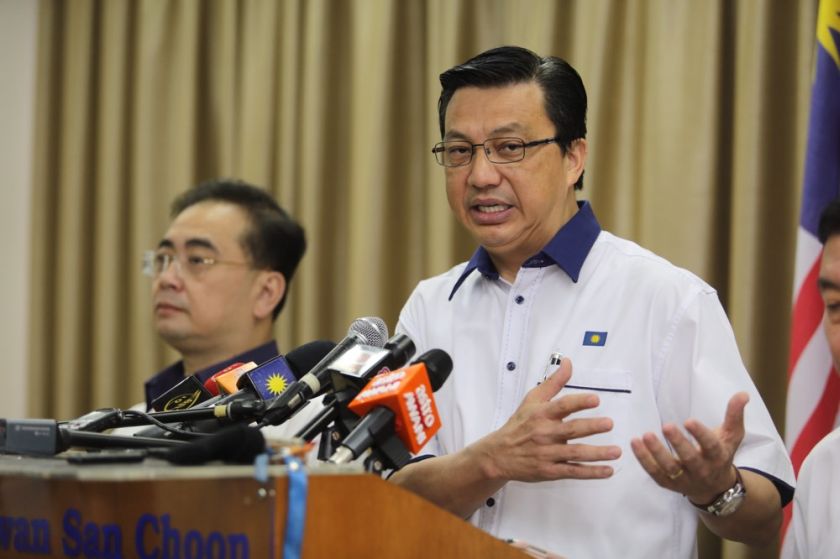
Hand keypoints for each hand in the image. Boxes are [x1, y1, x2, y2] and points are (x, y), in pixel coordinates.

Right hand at [480, 357, 620, 482]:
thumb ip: (553, 382)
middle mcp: (544, 434)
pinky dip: (591, 472)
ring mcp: (547, 454)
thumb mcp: (532, 400)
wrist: (499, 454)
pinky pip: (573, 472)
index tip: (595, 399)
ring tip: (616, 451)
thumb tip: (568, 362)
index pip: (562, 406)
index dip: (579, 402)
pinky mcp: (550, 471)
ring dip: (597, 453)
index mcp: (541, 414)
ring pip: (575, 453)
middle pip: (571, 430)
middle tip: (609, 423)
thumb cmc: (519, 424)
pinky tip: (608, 470)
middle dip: (591, 427)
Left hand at [630, 392, 747, 503]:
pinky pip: (654, 473)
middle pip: (690, 459)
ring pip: (669, 468)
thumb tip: (743, 394)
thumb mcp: (731, 436)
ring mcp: (684, 479)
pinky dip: (644, 460)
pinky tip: (635, 443)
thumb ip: (734, 415)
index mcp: (718, 456)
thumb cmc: (721, 455)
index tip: (689, 420)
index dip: (700, 434)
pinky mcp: (668, 483)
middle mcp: (702, 470)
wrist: (715, 488)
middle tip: (667, 426)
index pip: (710, 446)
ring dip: (656, 452)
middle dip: (678, 443)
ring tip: (645, 435)